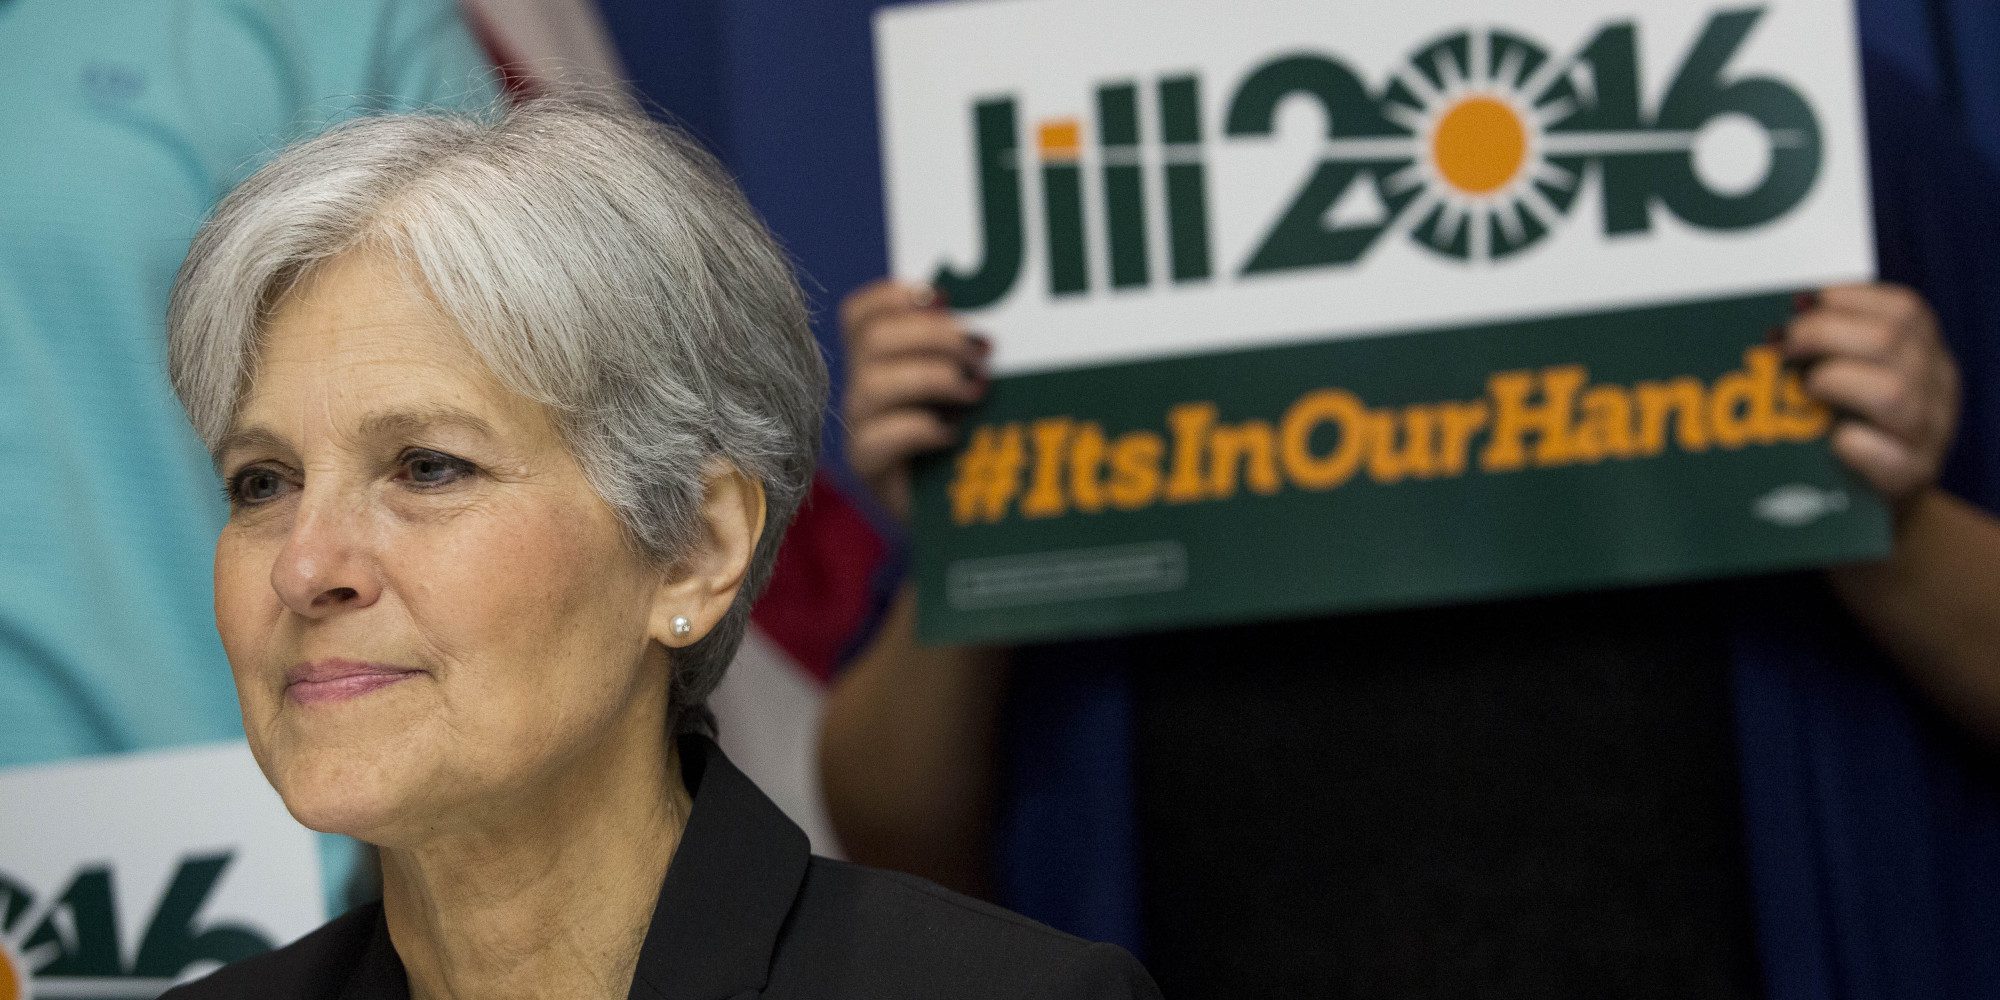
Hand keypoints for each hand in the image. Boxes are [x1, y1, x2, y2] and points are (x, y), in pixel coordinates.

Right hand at [841, 280, 990, 521]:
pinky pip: (876, 437)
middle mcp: (864, 390)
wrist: (965, 516)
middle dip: (932, 334)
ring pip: (871, 383)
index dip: (893, 296)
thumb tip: (989, 329)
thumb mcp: (972, 393)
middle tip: (983, 352)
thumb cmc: (973, 447)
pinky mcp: (867, 467)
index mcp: (881, 362)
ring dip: (931, 377)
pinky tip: (952, 434)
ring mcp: (860, 427)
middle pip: (873, 339)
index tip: (944, 297)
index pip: (860, 314)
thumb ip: (968, 358)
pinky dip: (919, 428)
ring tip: (976, 392)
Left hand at [1783, 283, 1958, 514]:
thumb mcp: (1851, 377)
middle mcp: (1937, 386)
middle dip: (1823, 335)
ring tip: (1806, 391)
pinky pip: (1888, 455)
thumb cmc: (1848, 427)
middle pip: (1891, 341)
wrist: (1869, 505)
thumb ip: (1829, 345)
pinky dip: (1852, 443)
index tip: (1797, 306)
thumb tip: (1780, 317)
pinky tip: (1831, 441)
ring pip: (1895, 392)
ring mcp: (1930, 433)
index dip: (1846, 300)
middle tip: (1782, 349)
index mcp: (1924, 351)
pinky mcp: (1911, 477)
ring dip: (1836, 382)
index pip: (1903, 309)